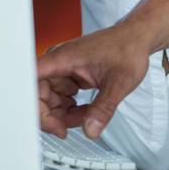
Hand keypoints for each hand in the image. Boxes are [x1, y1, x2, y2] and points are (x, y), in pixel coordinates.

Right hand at [37, 25, 152, 138]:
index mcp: (62, 59)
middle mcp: (57, 63)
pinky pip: (61, 99)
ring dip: (65, 115)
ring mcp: (62, 70)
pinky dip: (72, 109)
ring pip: (50, 100)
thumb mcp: (119, 83)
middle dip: (52, 116)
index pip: (31, 83)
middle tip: (68, 129)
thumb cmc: (128, 48)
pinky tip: (88, 109)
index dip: (32, 104)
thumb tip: (90, 130)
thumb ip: (103, 108)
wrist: (137, 39)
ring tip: (88, 115)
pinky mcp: (69, 77)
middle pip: (37, 95)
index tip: (45, 121)